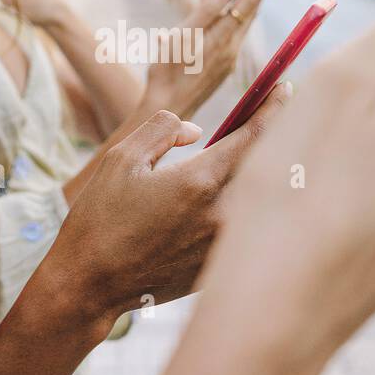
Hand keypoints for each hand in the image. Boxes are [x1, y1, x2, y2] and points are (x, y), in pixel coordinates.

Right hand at [38, 83, 291, 327]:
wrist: (90, 286)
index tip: (285, 88)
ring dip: (261, 175)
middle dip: (275, 138)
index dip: (275, 106)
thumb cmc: (100, 219)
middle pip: (269, 166)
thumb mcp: (122, 158)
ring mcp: (225, 245)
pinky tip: (235, 200)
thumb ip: (164, 129)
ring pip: (260, 200)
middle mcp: (222, 214)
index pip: (256, 134)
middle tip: (272, 118)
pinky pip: (246, 230)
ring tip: (256, 157)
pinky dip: (248, 209)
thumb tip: (198, 130)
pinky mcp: (220, 268)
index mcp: (200, 181)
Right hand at [144, 0, 286, 119]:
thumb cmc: (167, 71)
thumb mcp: (180, 37)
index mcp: (222, 38)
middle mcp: (232, 49)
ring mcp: (229, 60)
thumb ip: (205, 12)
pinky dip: (231, 19)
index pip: (249, 2)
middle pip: (250, 11)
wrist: (167, 110)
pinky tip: (220, 13)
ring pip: (241, 24)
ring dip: (247, 2)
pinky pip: (232, 36)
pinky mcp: (223, 67)